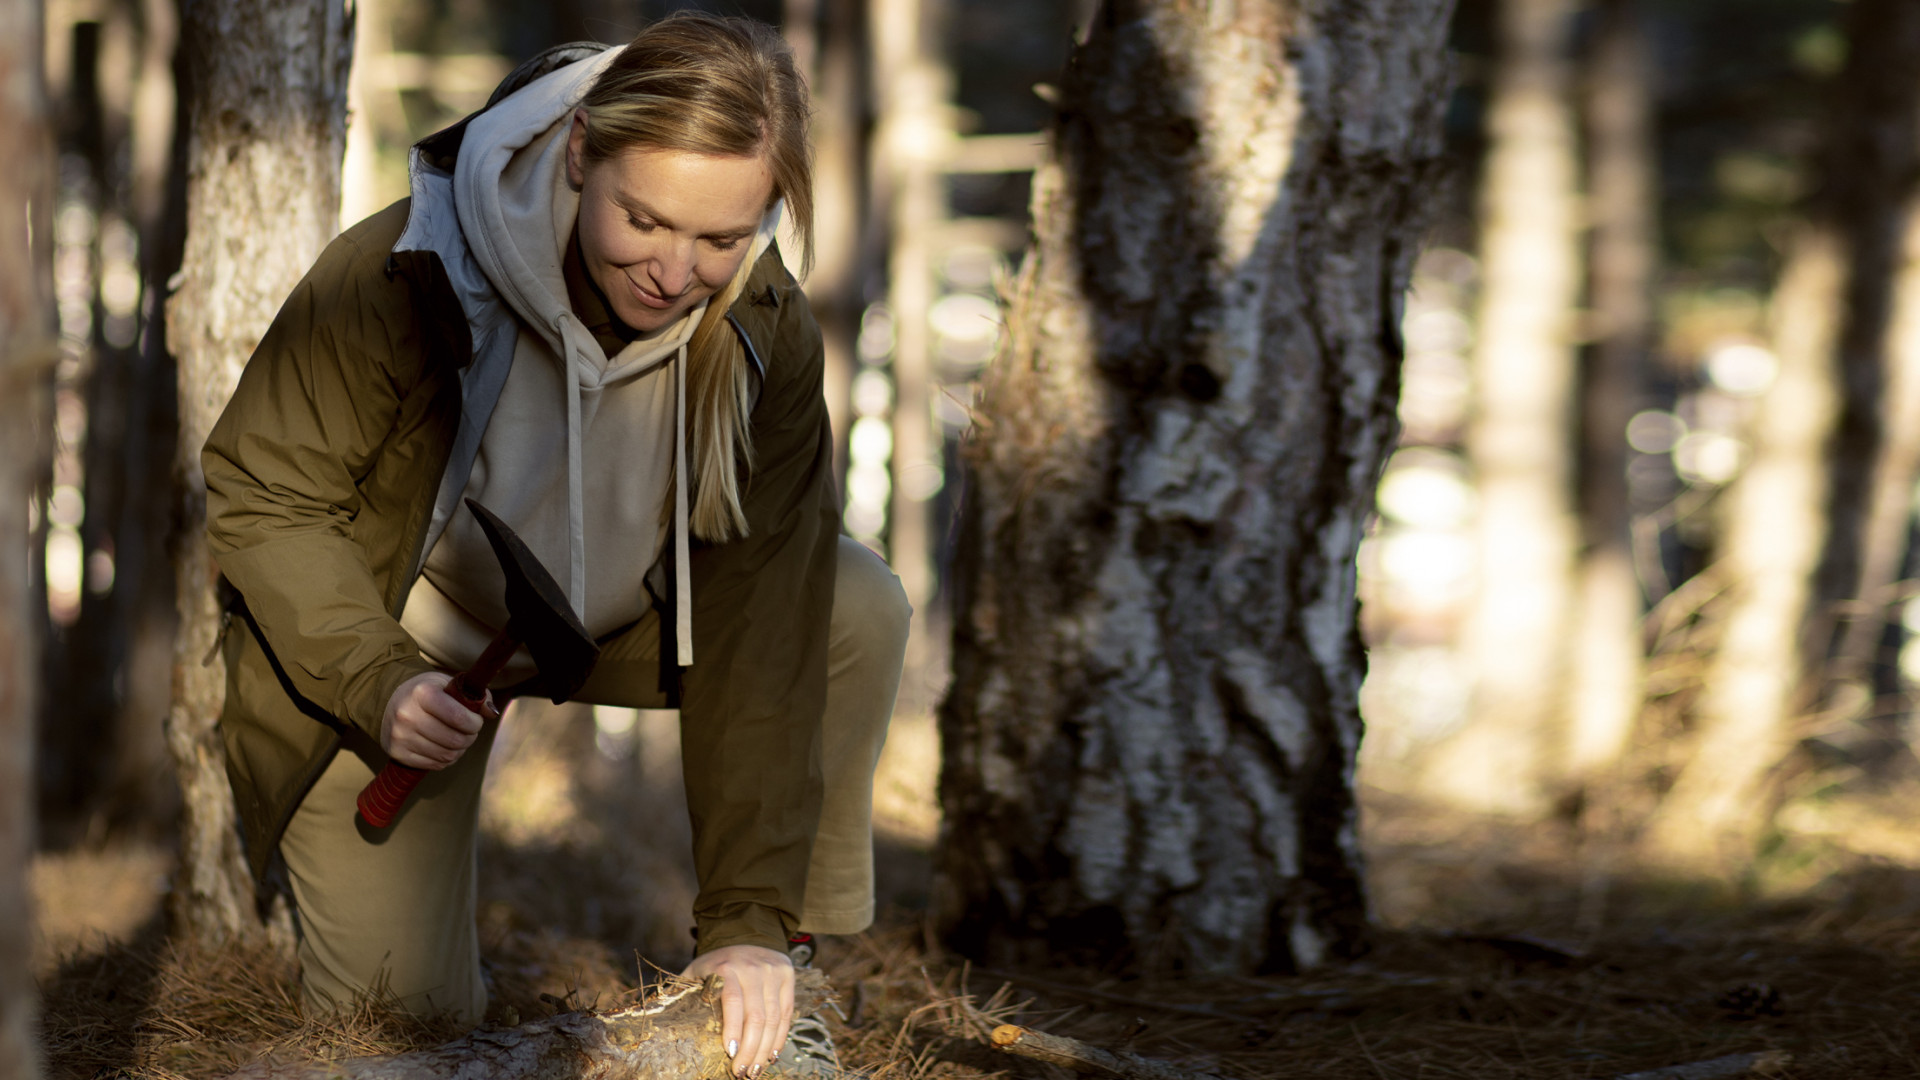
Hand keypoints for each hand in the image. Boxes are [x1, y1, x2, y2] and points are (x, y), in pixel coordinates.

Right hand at [381, 671, 489, 769]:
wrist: (391, 701)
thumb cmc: (428, 692)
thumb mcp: (450, 685)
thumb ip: (475, 696)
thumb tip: (492, 713)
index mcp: (422, 693)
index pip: (458, 717)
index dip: (475, 723)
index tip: (476, 721)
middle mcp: (407, 715)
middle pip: (454, 740)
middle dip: (470, 738)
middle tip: (469, 731)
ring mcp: (400, 736)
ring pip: (446, 755)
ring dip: (460, 750)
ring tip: (458, 739)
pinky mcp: (397, 753)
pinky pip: (434, 764)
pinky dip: (446, 759)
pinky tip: (444, 747)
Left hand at [682, 944, 793, 1077]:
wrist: (746, 933)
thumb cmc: (715, 962)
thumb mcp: (695, 971)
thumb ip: (681, 992)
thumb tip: (655, 1019)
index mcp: (727, 967)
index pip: (734, 1002)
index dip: (733, 1030)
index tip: (730, 1055)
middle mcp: (754, 968)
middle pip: (757, 1016)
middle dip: (751, 1050)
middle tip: (742, 1073)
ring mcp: (773, 971)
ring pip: (774, 1018)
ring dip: (765, 1049)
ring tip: (755, 1070)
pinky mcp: (788, 977)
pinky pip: (787, 1013)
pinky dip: (780, 1037)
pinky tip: (771, 1055)